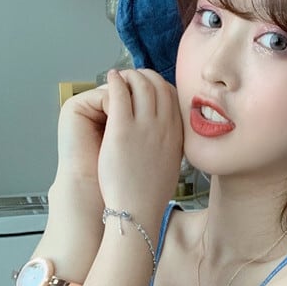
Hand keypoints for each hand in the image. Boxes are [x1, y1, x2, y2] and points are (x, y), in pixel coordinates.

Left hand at [97, 69, 183, 221]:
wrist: (138, 210)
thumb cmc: (150, 192)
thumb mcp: (173, 163)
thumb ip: (172, 142)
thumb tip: (168, 131)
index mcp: (177, 134)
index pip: (172, 95)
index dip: (158, 84)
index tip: (147, 85)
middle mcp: (164, 126)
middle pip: (158, 84)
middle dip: (143, 76)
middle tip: (130, 78)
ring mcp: (144, 126)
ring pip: (140, 84)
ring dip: (128, 76)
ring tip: (118, 78)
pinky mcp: (122, 129)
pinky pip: (120, 93)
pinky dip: (115, 81)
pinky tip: (109, 80)